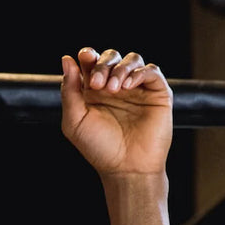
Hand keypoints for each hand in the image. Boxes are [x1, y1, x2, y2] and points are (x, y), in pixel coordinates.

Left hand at [60, 47, 172, 176]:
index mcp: (95, 91)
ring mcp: (138, 89)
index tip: (84, 57)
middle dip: (102, 64)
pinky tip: (128, 87)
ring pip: (132, 59)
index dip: (88, 55)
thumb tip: (66, 59)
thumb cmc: (99, 148)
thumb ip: (69, 90)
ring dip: (120, 68)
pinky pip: (151, 71)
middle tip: (97, 84)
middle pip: (111, 57)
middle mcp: (116, 87)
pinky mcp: (157, 94)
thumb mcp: (75, 120)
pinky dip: (139, 73)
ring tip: (113, 89)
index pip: (91, 61)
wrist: (126, 168)